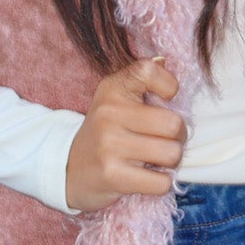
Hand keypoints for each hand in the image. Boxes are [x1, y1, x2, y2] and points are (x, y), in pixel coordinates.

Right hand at [65, 57, 186, 211]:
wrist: (67, 168)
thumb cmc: (105, 131)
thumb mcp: (116, 97)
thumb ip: (142, 79)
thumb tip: (165, 61)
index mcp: (113, 89)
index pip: (148, 71)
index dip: (169, 86)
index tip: (165, 99)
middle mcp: (109, 113)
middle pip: (174, 124)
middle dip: (178, 136)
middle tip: (165, 140)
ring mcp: (109, 145)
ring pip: (171, 154)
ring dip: (171, 162)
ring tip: (156, 160)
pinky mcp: (111, 175)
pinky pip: (161, 182)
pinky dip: (161, 183)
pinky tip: (148, 177)